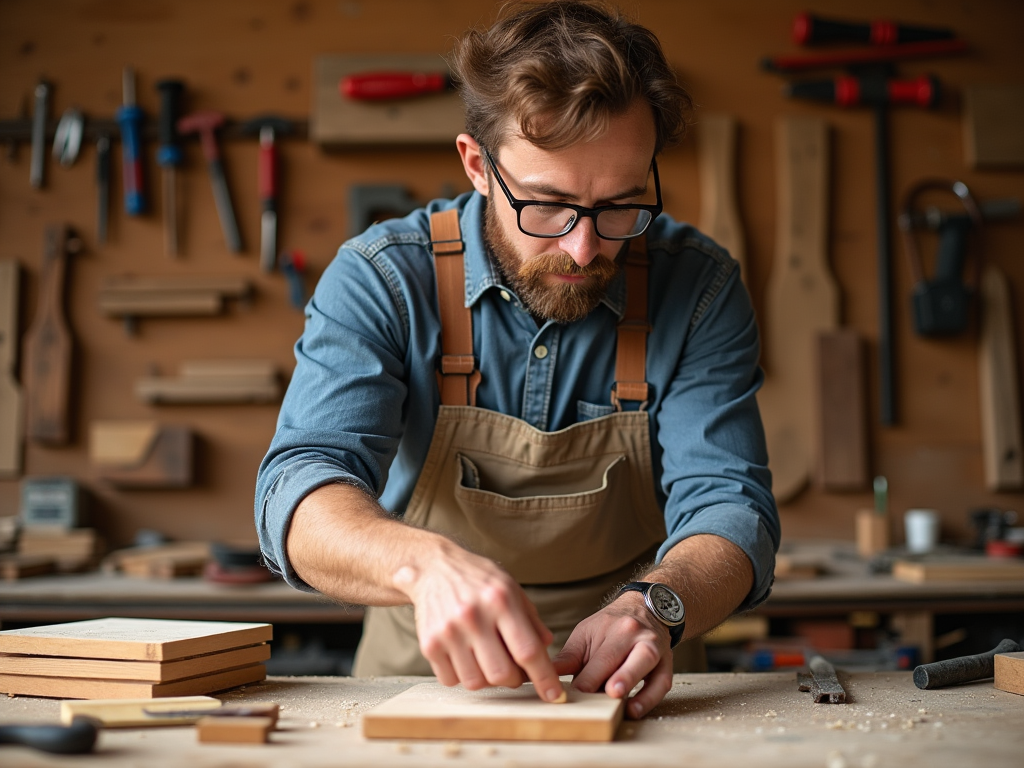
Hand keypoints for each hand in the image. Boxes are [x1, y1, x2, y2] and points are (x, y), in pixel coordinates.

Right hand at [394, 541, 563, 702]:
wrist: (433, 568)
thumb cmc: (477, 579)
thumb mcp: (511, 588)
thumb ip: (530, 619)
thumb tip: (547, 647)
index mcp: (500, 600)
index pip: (527, 650)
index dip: (544, 677)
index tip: (554, 695)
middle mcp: (473, 616)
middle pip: (502, 673)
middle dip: (514, 680)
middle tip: (515, 670)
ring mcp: (448, 631)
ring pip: (476, 682)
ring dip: (487, 679)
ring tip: (487, 659)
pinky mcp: (429, 643)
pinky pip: (451, 680)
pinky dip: (462, 676)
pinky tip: (465, 656)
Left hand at [552, 592, 672, 718]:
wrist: (646, 610)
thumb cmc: (611, 626)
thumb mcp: (586, 633)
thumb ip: (569, 657)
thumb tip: (545, 675)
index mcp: (614, 627)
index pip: (598, 655)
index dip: (585, 677)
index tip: (573, 694)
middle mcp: (635, 634)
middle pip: (619, 655)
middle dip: (605, 676)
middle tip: (591, 694)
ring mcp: (653, 647)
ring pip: (645, 662)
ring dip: (630, 680)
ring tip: (617, 698)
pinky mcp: (667, 664)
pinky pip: (662, 682)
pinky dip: (650, 698)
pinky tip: (634, 709)